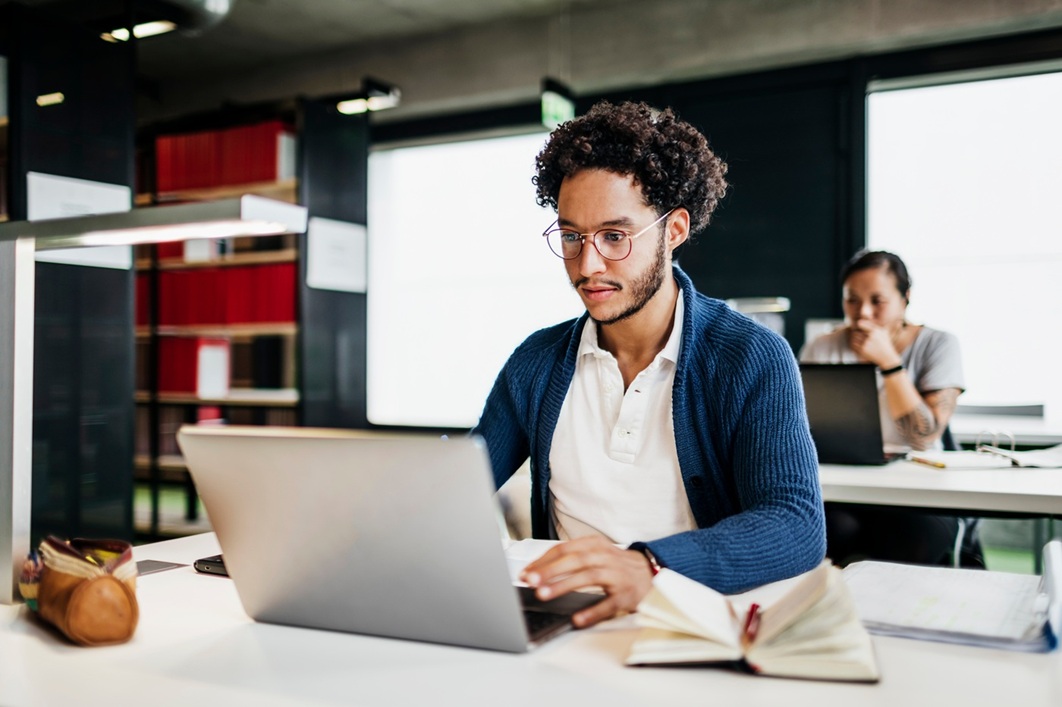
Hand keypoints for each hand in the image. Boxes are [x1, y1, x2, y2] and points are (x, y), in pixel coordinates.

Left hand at [519, 536, 655, 627]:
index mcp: (594, 545)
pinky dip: (592, 610)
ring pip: (588, 577)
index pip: (564, 549)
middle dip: (550, 570)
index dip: (543, 560)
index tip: (526, 572)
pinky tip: (577, 618)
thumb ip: (569, 559)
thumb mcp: (595, 553)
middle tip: (530, 580)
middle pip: (574, 560)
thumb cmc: (615, 565)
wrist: (651, 573)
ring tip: (544, 594)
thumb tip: (537, 571)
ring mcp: (617, 576)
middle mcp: (605, 557)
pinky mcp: (626, 595)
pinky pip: (608, 604)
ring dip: (564, 585)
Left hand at [848, 321, 900, 368]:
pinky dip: (854, 344)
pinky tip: (858, 344)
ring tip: (859, 339)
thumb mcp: (884, 332)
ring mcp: (866, 344)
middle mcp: (871, 337)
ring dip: (854, 338)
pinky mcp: (863, 351)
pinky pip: (853, 345)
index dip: (859, 324)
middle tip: (858, 333)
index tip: (859, 324)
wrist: (887, 357)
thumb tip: (867, 316)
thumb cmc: (885, 343)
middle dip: (856, 332)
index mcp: (875, 331)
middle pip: (856, 331)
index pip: (861, 324)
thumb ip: (876, 325)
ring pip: (854, 338)